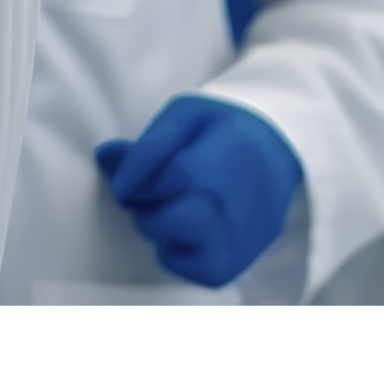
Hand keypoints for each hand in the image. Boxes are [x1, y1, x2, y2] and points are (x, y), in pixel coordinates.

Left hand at [94, 94, 302, 288]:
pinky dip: (177, 253)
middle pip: (156, 221)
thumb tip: (104, 157)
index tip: (128, 178)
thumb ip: (148, 141)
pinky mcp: (234, 264)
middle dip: (143, 206)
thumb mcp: (188, 115)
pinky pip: (189, 270)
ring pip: (169, 248)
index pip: (153, 183)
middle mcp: (226, 210)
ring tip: (175, 208)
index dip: (129, 180)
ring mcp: (232, 242)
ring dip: (159, 228)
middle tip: (157, 191)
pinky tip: (188, 230)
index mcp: (214, 167)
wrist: (279, 154)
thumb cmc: (224, 132)